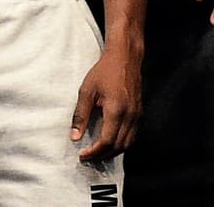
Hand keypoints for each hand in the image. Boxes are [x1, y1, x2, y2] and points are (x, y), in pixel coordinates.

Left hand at [70, 42, 141, 161]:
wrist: (125, 56)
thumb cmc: (105, 70)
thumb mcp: (87, 91)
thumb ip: (80, 115)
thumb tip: (74, 137)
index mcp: (116, 110)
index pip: (107, 141)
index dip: (94, 152)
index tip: (82, 155)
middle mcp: (130, 115)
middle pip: (119, 147)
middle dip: (102, 156)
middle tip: (88, 157)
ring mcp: (137, 114)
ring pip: (128, 144)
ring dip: (113, 152)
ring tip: (98, 153)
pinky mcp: (139, 112)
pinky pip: (133, 135)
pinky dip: (122, 143)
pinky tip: (111, 142)